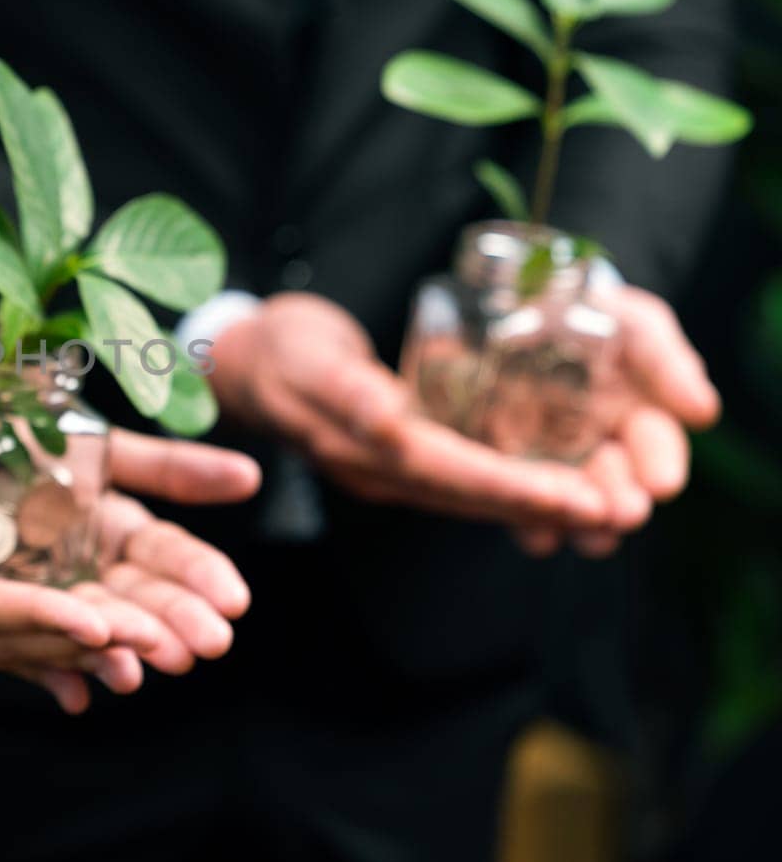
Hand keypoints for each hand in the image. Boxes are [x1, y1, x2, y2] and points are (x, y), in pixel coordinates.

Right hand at [0, 437, 256, 712]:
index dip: (36, 617)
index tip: (100, 620)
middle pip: (20, 637)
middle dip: (101, 639)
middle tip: (176, 639)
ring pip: (30, 644)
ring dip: (103, 648)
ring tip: (174, 649)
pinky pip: (14, 646)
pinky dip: (63, 658)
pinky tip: (112, 677)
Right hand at [208, 291, 716, 556]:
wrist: (242, 362)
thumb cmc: (276, 347)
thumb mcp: (304, 355)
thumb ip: (346, 389)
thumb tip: (389, 421)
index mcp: (360, 446)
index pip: (450, 473)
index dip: (514, 489)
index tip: (579, 497)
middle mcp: (379, 470)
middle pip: (471, 497)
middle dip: (544, 507)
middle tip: (618, 514)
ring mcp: (385, 471)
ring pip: (471, 499)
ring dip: (536, 507)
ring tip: (605, 512)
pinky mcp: (395, 460)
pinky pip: (461, 485)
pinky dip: (509, 491)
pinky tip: (553, 490)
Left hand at [511, 285, 717, 557]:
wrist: (504, 298)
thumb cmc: (582, 308)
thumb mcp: (632, 323)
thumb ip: (665, 362)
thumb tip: (704, 413)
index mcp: (637, 419)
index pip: (656, 449)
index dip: (660, 466)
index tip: (661, 483)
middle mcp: (597, 450)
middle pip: (616, 489)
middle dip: (622, 504)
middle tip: (623, 514)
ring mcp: (547, 462)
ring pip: (570, 506)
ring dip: (580, 524)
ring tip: (587, 534)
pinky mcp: (498, 464)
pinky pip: (515, 501)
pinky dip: (528, 521)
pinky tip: (536, 533)